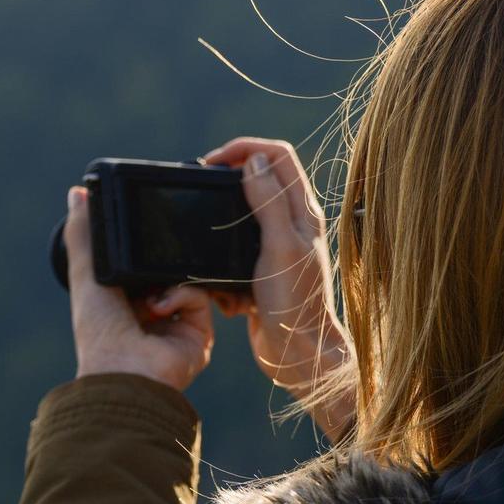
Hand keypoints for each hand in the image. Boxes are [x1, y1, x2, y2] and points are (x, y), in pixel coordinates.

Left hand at [64, 186, 213, 391]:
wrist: (127, 369)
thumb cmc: (99, 330)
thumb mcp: (87, 273)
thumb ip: (84, 233)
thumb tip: (77, 192)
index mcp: (124, 301)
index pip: (141, 264)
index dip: (143, 246)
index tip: (144, 226)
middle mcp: (152, 313)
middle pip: (169, 270)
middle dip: (163, 259)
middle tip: (155, 249)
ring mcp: (179, 323)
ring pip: (188, 278)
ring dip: (167, 279)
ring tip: (149, 290)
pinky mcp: (201, 331)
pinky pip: (200, 293)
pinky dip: (180, 294)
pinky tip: (160, 307)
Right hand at [202, 138, 352, 438]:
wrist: (298, 354)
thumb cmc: (296, 301)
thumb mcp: (280, 245)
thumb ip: (268, 201)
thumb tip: (253, 160)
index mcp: (302, 211)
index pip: (277, 155)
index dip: (244, 148)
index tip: (212, 162)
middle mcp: (291, 224)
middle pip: (257, 180)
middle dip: (226, 184)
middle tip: (202, 193)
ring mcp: (277, 247)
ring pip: (240, 219)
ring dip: (221, 230)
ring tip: (207, 242)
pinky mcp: (261, 272)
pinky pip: (233, 255)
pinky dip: (222, 267)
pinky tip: (223, 287)